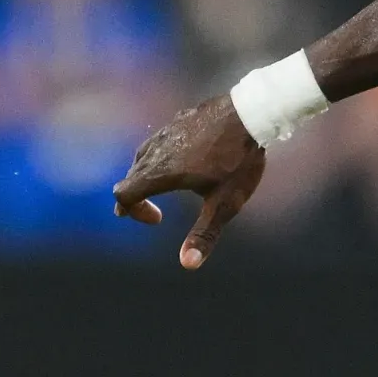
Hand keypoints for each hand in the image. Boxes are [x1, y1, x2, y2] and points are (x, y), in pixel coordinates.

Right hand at [113, 94, 266, 268]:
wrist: (254, 112)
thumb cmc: (239, 161)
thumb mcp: (225, 203)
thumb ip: (205, 233)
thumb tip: (188, 264)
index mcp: (160, 172)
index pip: (123, 195)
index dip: (132, 212)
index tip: (158, 219)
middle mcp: (156, 150)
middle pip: (130, 176)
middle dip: (137, 197)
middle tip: (153, 210)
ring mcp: (167, 131)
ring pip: (143, 156)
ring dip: (146, 175)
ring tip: (165, 185)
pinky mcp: (179, 118)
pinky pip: (160, 140)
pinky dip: (161, 155)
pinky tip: (183, 158)